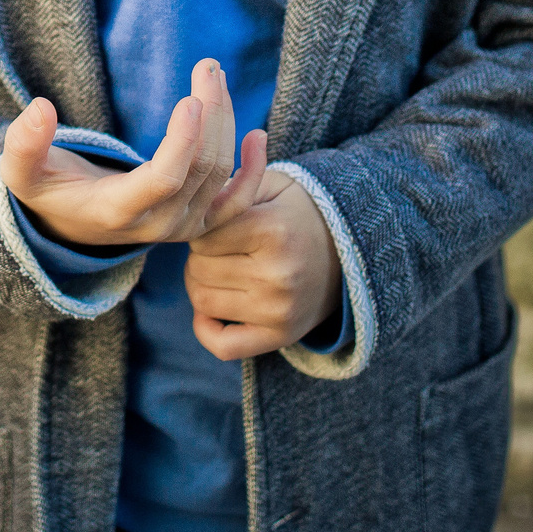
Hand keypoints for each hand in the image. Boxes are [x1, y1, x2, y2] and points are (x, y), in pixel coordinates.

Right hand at [0, 59, 267, 247]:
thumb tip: (40, 108)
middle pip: (201, 168)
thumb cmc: (48, 191)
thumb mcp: (22, 174)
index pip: (163, 179)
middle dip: (211, 113)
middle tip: (208, 67)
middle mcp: (157, 225)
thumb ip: (23, 144)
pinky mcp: (198, 224)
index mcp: (117, 211)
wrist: (69, 228)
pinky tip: (258, 135)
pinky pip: (238, 203)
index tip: (191, 99)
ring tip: (215, 77)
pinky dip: (254, 171)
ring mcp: (182, 228)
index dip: (183, 142)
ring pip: (221, 174)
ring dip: (227, 122)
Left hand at [186, 167, 341, 360]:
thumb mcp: (266, 186)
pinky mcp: (281, 336)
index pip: (201, 236)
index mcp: (272, 231)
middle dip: (199, 256)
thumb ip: (225, 192)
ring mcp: (279, 310)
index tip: (215, 225)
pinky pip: (222, 345)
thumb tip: (184, 208)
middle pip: (198, 269)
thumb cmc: (295, 213)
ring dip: (201, 285)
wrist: (348, 250)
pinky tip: (215, 309)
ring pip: (202, 302)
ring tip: (222, 271)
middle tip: (220, 248)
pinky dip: (206, 329)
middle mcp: (277, 275)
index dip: (200, 228)